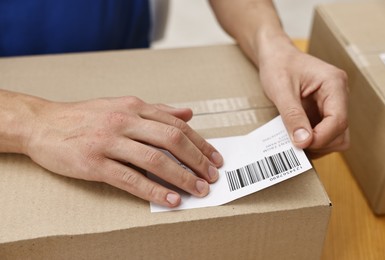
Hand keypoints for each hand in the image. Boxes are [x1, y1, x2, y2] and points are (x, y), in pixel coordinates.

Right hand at [24, 96, 222, 206]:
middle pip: (171, 140)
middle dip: (197, 160)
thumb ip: (156, 110)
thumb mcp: (122, 105)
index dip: (199, 143)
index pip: (176, 125)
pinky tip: (170, 198)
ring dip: (181, 176)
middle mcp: (124, 121)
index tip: (214, 158)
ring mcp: (109, 142)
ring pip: (155, 159)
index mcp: (133, 107)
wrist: (43, 124)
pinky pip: (130, 179)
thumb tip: (187, 114)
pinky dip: (154, 190)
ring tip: (198, 189)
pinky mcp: (94, 163)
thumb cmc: (85, 117)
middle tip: (211, 176)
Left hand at [257, 39, 348, 157]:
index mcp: (334, 83)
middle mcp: (338, 95)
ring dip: (316, 144)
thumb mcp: (280, 90)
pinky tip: (295, 137)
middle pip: (341, 132)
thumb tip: (303, 141)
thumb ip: (292, 115)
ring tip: (294, 141)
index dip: (321, 137)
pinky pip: (323, 133)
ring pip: (335, 137)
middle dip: (319, 142)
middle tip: (295, 144)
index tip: (300, 144)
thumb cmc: (278, 65)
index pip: (338, 120)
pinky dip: (311, 140)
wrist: (274, 55)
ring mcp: (332, 104)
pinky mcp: (323, 112)